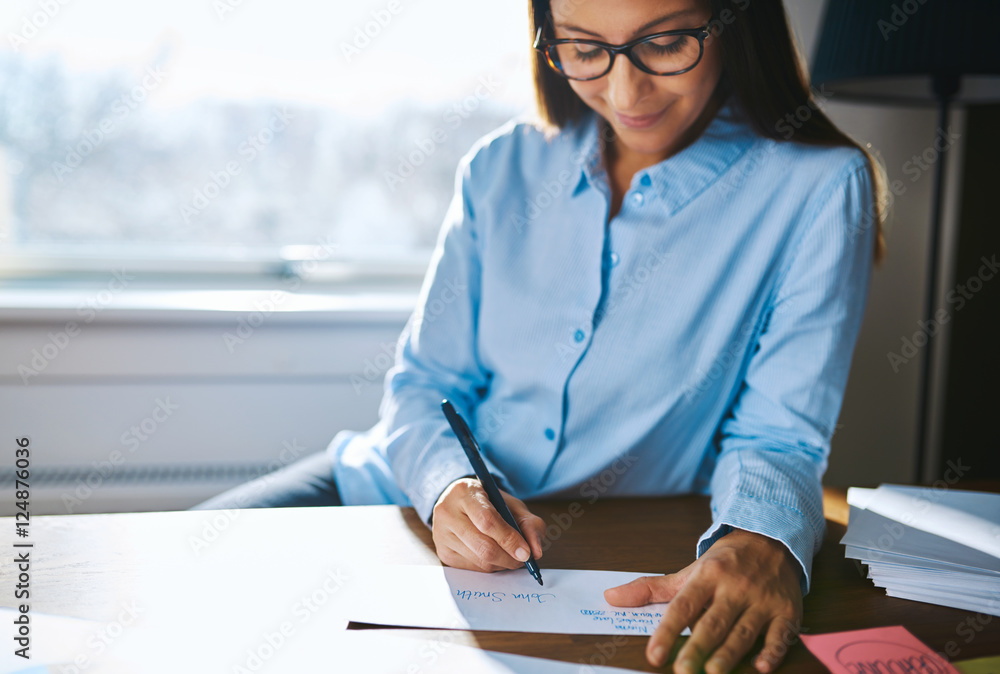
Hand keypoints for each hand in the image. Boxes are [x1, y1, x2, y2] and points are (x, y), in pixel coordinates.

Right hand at [431, 477, 545, 572]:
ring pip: (479, 561)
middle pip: (482, 546)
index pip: (487, 521)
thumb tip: (536, 551)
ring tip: (510, 555)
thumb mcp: (511, 504)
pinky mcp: (442, 552)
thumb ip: (529, 523)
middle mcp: (447, 512)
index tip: (526, 552)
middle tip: (523, 559)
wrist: (459, 503)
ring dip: (501, 563)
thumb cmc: (488, 503)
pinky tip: (494, 556)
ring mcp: (441, 534)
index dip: (509, 539)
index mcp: (464, 492)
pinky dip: (490, 566)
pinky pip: (472, 568)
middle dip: (509, 557)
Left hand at [604, 529, 802, 673]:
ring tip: (714, 671)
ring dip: (730, 653)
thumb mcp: (689, 572)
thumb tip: (610, 597)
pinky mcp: (786, 611)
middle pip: (713, 621)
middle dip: (698, 647)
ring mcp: (762, 599)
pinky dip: (773, 651)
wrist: (772, 540)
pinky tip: (762, 666)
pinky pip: (780, 634)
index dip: (667, 631)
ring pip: (744, 630)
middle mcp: (734, 587)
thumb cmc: (724, 563)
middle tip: (683, 671)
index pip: (682, 606)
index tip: (654, 654)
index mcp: (707, 575)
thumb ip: (651, 589)